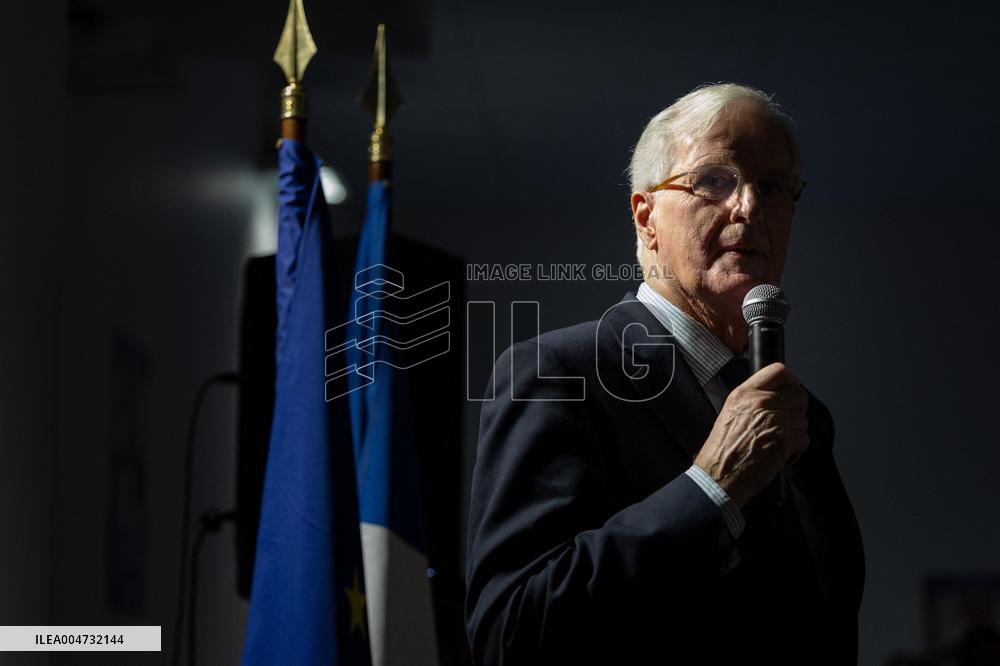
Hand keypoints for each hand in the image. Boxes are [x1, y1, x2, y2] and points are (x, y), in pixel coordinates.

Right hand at [693, 362, 808, 507]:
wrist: (719, 475)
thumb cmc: (723, 450)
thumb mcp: (731, 412)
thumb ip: (753, 400)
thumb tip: (777, 397)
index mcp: (744, 393)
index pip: (779, 370)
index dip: (790, 382)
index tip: (788, 395)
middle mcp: (759, 402)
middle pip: (799, 394)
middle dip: (797, 410)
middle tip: (785, 423)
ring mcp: (774, 420)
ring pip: (803, 419)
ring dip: (795, 433)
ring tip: (777, 443)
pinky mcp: (784, 440)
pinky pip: (804, 439)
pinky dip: (796, 451)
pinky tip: (780, 455)